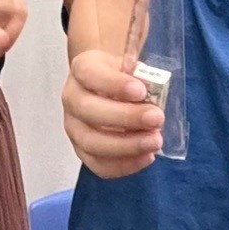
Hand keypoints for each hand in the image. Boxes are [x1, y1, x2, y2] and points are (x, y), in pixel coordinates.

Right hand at [62, 49, 162, 178]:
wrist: (111, 84)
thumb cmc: (124, 74)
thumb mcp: (132, 64)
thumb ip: (141, 74)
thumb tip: (155, 89)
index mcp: (82, 68)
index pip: (88, 73)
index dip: (113, 83)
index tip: (141, 91)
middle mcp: (72, 97)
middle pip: (87, 109)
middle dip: (125, 117)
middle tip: (157, 118)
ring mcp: (74, 126)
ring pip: (89, 142)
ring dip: (125, 146)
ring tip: (155, 141)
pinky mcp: (82, 149)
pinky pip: (97, 164)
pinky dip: (123, 165)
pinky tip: (146, 157)